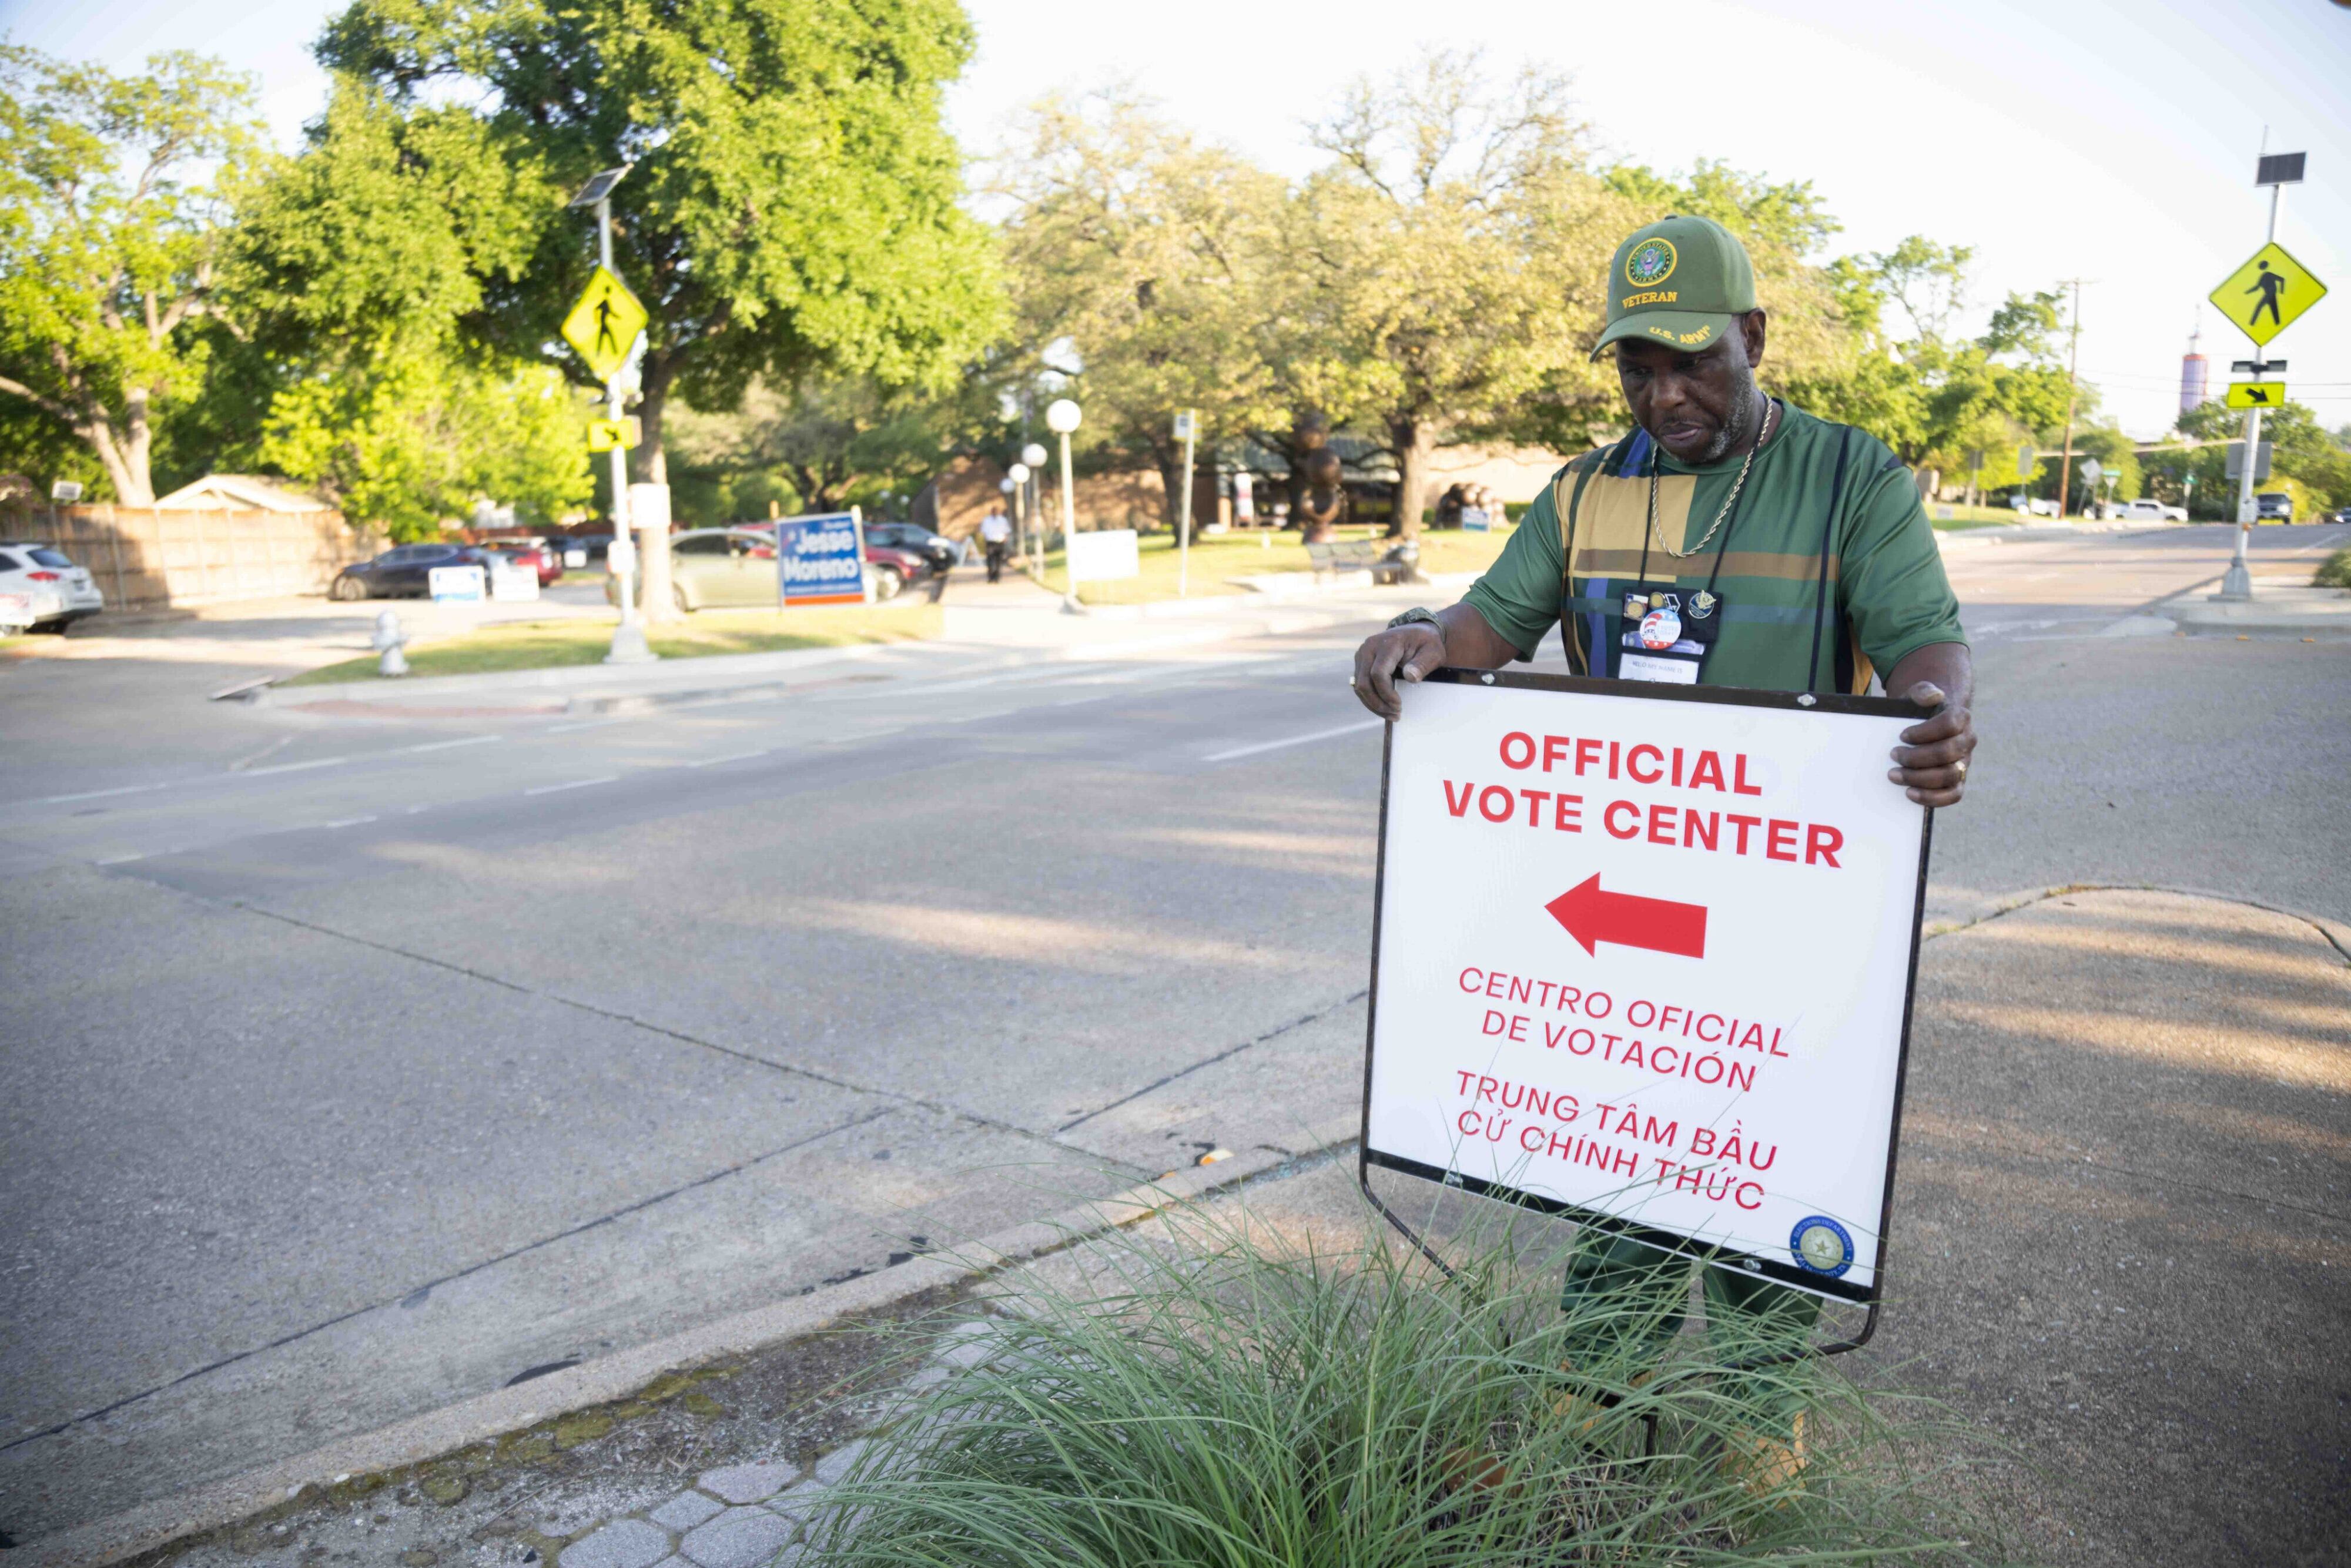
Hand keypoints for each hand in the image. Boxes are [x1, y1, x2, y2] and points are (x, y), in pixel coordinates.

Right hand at [1351, 624, 1446, 719]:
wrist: (1416, 632)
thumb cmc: (1426, 643)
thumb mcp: (1433, 652)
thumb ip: (1422, 664)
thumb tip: (1410, 677)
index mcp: (1387, 643)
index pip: (1378, 673)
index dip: (1386, 693)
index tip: (1399, 705)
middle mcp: (1369, 647)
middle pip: (1364, 682)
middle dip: (1378, 703)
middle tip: (1396, 715)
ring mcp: (1362, 655)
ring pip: (1359, 686)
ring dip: (1373, 704)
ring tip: (1391, 714)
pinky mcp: (1361, 662)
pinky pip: (1360, 685)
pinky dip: (1370, 699)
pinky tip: (1384, 707)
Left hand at [1888, 681, 1974, 806]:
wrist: (1928, 724)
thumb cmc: (1920, 710)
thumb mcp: (1917, 694)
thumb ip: (1923, 690)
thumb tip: (1933, 696)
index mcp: (1961, 717)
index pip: (1949, 725)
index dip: (1925, 732)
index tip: (1902, 735)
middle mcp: (1967, 741)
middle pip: (1948, 753)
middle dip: (1917, 757)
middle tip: (1893, 755)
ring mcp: (1964, 762)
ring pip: (1950, 775)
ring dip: (1919, 778)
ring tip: (1894, 774)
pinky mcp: (1958, 780)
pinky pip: (1953, 795)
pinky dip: (1932, 798)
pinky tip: (1909, 793)